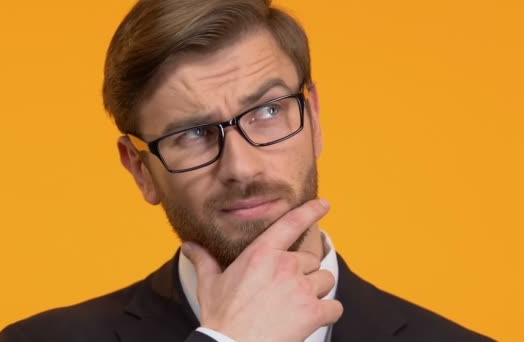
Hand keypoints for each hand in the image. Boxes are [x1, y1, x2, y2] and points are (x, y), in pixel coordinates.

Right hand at [182, 199, 342, 341]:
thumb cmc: (221, 317)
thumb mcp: (210, 284)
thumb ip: (204, 260)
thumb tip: (189, 246)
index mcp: (262, 253)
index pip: (291, 222)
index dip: (311, 210)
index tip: (325, 204)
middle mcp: (286, 265)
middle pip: (311, 259)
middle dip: (304, 272)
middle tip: (287, 289)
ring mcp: (302, 288)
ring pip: (325, 280)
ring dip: (317, 290)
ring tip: (297, 303)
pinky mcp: (313, 312)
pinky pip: (334, 306)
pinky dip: (328, 312)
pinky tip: (313, 317)